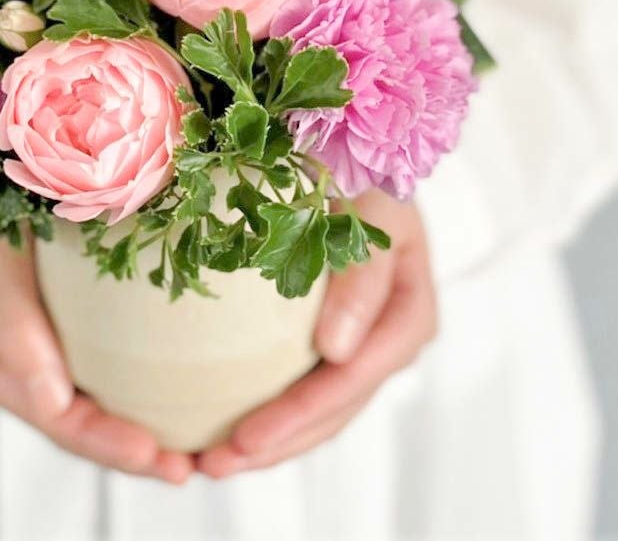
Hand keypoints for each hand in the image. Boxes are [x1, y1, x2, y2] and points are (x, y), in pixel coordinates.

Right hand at [0, 235, 192, 483]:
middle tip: (183, 469)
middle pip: (71, 424)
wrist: (14, 170)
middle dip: (125, 453)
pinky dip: (140, 396)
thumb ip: (14, 327)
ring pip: (89, 408)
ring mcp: (40, 354)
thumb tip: (51, 403)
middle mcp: (10, 367)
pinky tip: (181, 410)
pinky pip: (105, 374)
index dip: (98, 440)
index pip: (45, 414)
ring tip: (189, 460)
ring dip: (137, 438)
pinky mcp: (68, 334)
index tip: (150, 449)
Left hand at [199, 191, 436, 477]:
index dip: (303, 412)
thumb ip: (365, 274)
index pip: (355, 377)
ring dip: (269, 440)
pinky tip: (220, 422)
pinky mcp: (332, 334)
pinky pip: (301, 381)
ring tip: (209, 462)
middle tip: (215, 464)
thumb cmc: (361, 172)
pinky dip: (267, 405)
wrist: (352, 153)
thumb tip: (337, 352)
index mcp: (409, 311)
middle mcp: (387, 336)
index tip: (245, 435)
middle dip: (280, 442)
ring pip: (319, 409)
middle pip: (336, 408)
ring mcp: (361, 339)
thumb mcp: (372, 207)